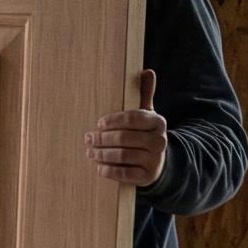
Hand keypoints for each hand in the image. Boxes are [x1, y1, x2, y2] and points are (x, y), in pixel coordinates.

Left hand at [86, 70, 166, 185]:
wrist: (158, 162)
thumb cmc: (144, 134)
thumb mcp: (146, 115)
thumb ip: (143, 94)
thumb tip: (147, 71)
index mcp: (157, 122)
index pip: (133, 118)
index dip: (114, 120)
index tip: (98, 123)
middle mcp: (159, 140)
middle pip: (124, 138)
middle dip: (102, 139)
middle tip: (87, 139)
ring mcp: (155, 159)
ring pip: (122, 155)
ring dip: (102, 154)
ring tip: (89, 152)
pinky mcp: (148, 176)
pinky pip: (126, 174)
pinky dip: (110, 171)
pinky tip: (98, 168)